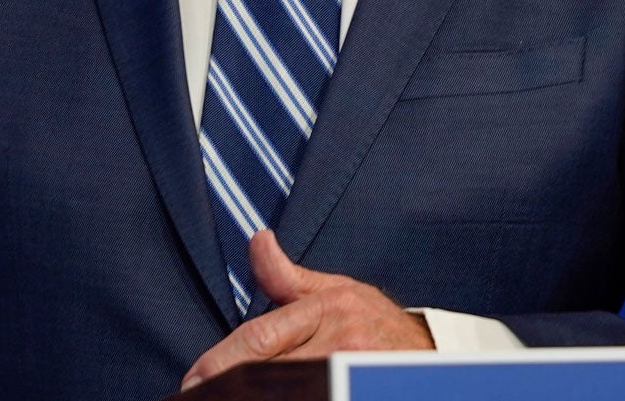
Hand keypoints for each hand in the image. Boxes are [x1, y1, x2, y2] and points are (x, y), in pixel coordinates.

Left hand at [181, 229, 434, 387]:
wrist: (430, 352)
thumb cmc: (376, 322)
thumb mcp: (336, 289)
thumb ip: (286, 275)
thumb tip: (257, 240)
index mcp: (328, 308)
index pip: (261, 337)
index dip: (221, 361)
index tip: (194, 378)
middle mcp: (341, 342)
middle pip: (268, 372)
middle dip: (231, 387)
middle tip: (201, 395)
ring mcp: (351, 371)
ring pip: (288, 389)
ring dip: (255, 395)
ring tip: (226, 398)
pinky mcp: (357, 389)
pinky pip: (313, 395)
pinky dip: (287, 399)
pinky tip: (270, 400)